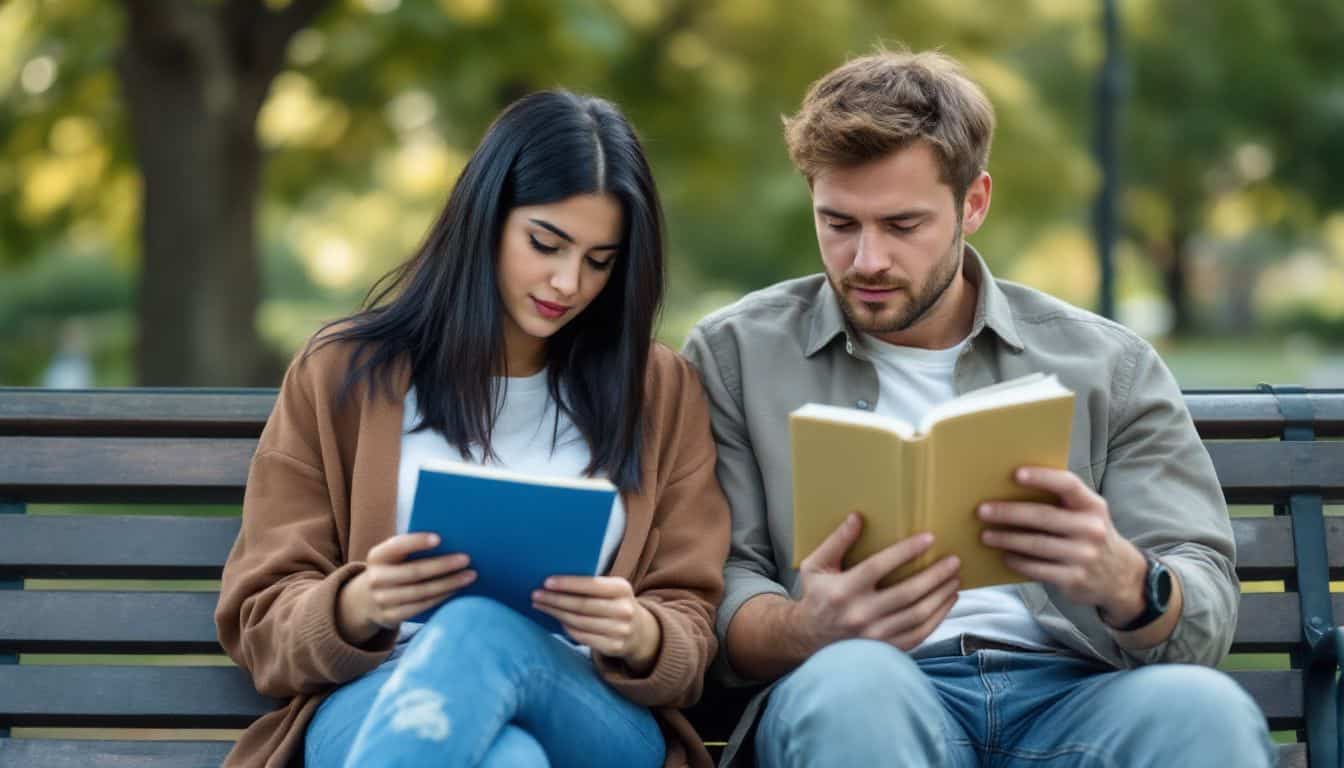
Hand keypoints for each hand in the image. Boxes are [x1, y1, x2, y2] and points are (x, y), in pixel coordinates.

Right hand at [337, 533, 475, 644]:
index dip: (416, 542)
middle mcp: (376, 578)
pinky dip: (442, 597)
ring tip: (470, 575)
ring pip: (421, 592)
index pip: (396, 546)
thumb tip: (450, 540)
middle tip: (466, 559)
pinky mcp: (391, 617)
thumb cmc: (391, 569)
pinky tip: (457, 590)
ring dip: (448, 584)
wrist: (365, 600)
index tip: (439, 538)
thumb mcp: (392, 557)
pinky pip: (421, 606)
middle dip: (442, 565)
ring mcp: (382, 600)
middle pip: (414, 572)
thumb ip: (411, 549)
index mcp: (377, 556)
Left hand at [532, 576, 660, 672]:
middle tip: (535, 595)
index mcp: (622, 588)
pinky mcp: (614, 647)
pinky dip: (566, 628)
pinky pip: (582, 637)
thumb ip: (592, 584)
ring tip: (540, 606)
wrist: (640, 631)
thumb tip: (555, 581)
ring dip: (556, 614)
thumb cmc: (616, 603)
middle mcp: (624, 609)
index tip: (546, 582)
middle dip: (556, 600)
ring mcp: (620, 630)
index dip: (568, 584)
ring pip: (579, 622)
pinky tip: (557, 621)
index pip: (592, 585)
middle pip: (582, 605)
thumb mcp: (613, 589)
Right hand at [793, 512, 960, 652]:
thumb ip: (836, 541)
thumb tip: (857, 517)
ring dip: (941, 595)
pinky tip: (948, 600)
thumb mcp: (816, 566)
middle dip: (935, 575)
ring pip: (918, 615)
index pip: (878, 567)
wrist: (809, 639)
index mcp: (843, 590)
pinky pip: (919, 634)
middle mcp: (860, 615)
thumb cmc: (816, 596)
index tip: (929, 538)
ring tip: (955, 578)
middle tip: (954, 560)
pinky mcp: (886, 649)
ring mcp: (875, 636)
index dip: (905, 551)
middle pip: (907, 593)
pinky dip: (938, 617)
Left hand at [978, 467, 1146, 624]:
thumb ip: (1062, 501)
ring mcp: (1084, 556)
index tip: (1015, 474)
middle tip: (982, 510)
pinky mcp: (1074, 579)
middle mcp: (1091, 529)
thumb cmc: (1090, 535)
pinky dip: (1017, 562)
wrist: (1121, 576)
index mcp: (1093, 506)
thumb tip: (1011, 488)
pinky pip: (1037, 569)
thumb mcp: (1087, 514)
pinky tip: (1004, 556)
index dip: (1042, 477)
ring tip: (985, 535)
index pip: (1068, 485)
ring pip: (1036, 545)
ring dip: (1006, 539)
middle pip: (1043, 516)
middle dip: (1009, 513)